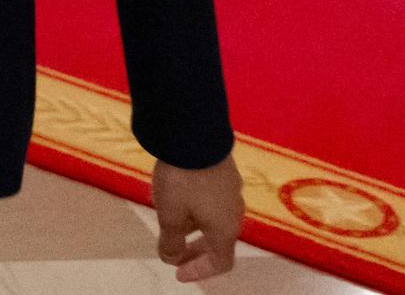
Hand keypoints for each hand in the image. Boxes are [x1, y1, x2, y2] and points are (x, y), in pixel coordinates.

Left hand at [151, 155, 243, 282]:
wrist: (193, 132)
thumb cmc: (182, 179)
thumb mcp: (169, 214)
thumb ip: (171, 241)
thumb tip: (172, 257)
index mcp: (225, 229)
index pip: (221, 263)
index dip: (200, 272)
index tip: (178, 273)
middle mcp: (234, 212)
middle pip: (219, 242)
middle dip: (196, 252)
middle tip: (174, 254)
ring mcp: (231, 190)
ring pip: (215, 220)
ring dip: (196, 230)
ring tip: (172, 226)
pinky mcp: (224, 171)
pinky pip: (213, 202)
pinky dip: (198, 212)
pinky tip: (179, 200)